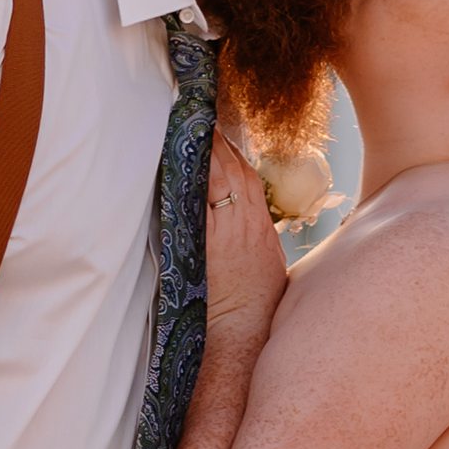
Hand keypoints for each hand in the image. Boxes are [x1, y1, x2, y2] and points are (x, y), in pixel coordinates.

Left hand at [203, 132, 291, 338]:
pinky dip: (195, 178)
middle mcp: (247, 223)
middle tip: (202, 120)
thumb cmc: (256, 304)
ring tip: (191, 130)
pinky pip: (201, 200)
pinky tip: (183, 162)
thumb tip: (241, 223)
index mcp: (261, 227)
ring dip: (206, 152)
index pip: (249, 178)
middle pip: (235, 171)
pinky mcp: (210, 241)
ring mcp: (229, 230)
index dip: (235, 154)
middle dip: (219, 144)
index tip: (222, 136)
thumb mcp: (265, 264)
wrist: (247, 329)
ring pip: (219, 179)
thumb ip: (252, 239)